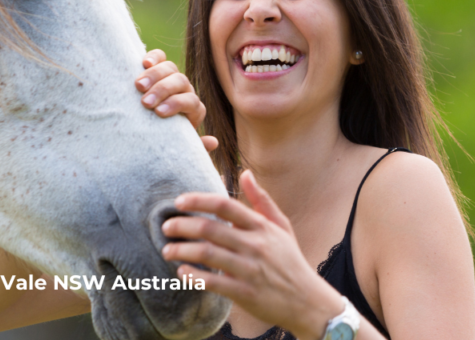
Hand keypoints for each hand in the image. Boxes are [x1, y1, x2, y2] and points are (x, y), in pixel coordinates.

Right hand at [137, 50, 217, 151]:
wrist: (148, 131)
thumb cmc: (165, 140)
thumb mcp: (178, 145)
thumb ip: (195, 146)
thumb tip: (213, 142)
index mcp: (193, 109)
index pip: (191, 101)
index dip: (177, 104)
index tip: (159, 113)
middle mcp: (185, 91)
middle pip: (180, 81)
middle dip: (163, 91)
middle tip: (145, 102)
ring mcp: (171, 78)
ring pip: (170, 68)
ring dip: (154, 75)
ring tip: (138, 86)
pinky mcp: (156, 69)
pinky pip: (159, 57)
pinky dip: (153, 57)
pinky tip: (143, 63)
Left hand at [160, 170, 342, 339]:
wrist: (308, 301)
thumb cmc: (290, 260)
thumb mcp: (281, 227)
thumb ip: (261, 200)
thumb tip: (245, 173)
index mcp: (261, 226)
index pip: (224, 205)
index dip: (198, 200)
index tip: (178, 202)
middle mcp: (255, 245)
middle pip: (210, 228)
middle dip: (182, 226)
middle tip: (165, 227)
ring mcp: (250, 269)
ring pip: (207, 254)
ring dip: (182, 251)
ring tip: (167, 250)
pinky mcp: (245, 292)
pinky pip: (213, 282)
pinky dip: (194, 276)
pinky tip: (181, 272)